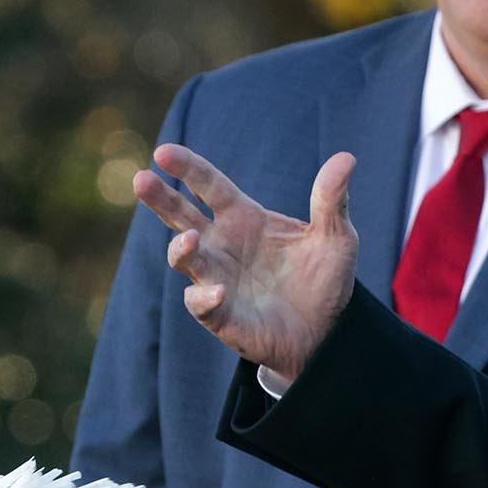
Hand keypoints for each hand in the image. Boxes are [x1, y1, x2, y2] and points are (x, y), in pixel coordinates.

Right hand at [137, 144, 360, 382]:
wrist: (326, 334)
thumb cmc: (324, 281)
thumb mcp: (336, 237)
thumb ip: (332, 200)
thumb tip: (346, 158)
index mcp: (243, 218)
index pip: (208, 186)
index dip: (187, 168)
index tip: (163, 152)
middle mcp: (221, 245)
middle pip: (180, 216)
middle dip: (160, 198)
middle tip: (141, 179)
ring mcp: (216, 279)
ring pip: (184, 258)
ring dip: (182, 248)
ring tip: (189, 239)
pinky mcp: (220, 315)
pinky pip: (201, 303)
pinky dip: (204, 297)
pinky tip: (217, 292)